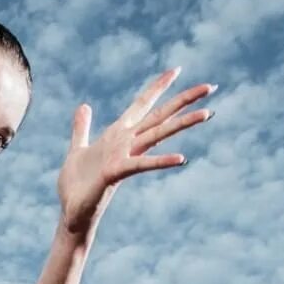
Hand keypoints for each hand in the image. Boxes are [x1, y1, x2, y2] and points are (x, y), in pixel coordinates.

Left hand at [57, 69, 215, 234]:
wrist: (72, 215)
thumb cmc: (76, 187)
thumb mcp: (77, 149)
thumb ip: (82, 128)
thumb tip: (83, 106)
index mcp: (117, 135)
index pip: (142, 105)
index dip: (157, 87)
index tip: (176, 69)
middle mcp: (126, 144)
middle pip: (160, 116)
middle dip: (184, 100)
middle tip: (211, 86)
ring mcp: (124, 157)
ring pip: (158, 134)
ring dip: (183, 123)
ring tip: (208, 113)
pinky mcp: (116, 173)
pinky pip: (141, 164)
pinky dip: (160, 161)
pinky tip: (182, 158)